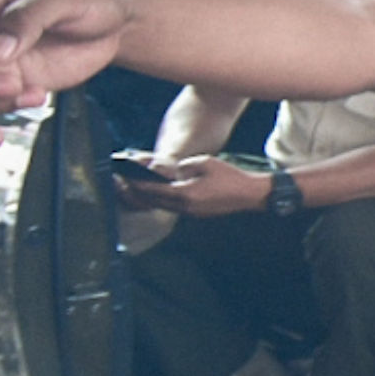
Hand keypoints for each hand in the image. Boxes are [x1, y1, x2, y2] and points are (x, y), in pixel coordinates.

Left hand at [131, 154, 274, 218]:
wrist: (249, 194)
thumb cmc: (230, 176)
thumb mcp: (204, 162)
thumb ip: (183, 166)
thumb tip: (172, 171)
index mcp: (186, 193)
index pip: (154, 189)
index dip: (138, 184)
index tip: (126, 177)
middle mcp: (185, 206)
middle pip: (154, 201)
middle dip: (139, 192)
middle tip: (125, 184)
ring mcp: (191, 212)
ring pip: (162, 206)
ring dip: (149, 198)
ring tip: (137, 189)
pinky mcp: (196, 213)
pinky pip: (173, 207)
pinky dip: (162, 200)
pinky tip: (158, 194)